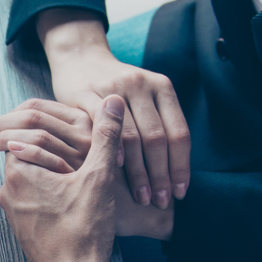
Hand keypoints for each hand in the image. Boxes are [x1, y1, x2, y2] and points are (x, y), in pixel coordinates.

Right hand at [0, 8, 191, 207]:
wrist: (80, 59)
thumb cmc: (116, 91)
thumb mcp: (144, 99)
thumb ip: (159, 126)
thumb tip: (175, 175)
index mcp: (162, 87)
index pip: (179, 133)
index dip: (181, 166)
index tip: (180, 193)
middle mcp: (141, 84)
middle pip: (158, 138)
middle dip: (161, 175)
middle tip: (161, 202)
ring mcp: (113, 87)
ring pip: (133, 137)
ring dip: (139, 172)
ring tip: (142, 197)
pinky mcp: (85, 93)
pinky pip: (102, 126)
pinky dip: (112, 150)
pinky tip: (115, 172)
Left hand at [0, 99, 175, 238]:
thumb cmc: (85, 230)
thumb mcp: (100, 176)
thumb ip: (105, 135)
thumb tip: (112, 100)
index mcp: (19, 173)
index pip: (22, 131)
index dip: (47, 121)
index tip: (66, 120)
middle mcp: (8, 192)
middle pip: (23, 152)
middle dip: (48, 143)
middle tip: (72, 139)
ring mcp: (13, 213)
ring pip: (29, 177)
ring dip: (49, 167)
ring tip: (76, 167)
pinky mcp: (22, 229)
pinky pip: (32, 199)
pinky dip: (49, 190)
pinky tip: (72, 195)